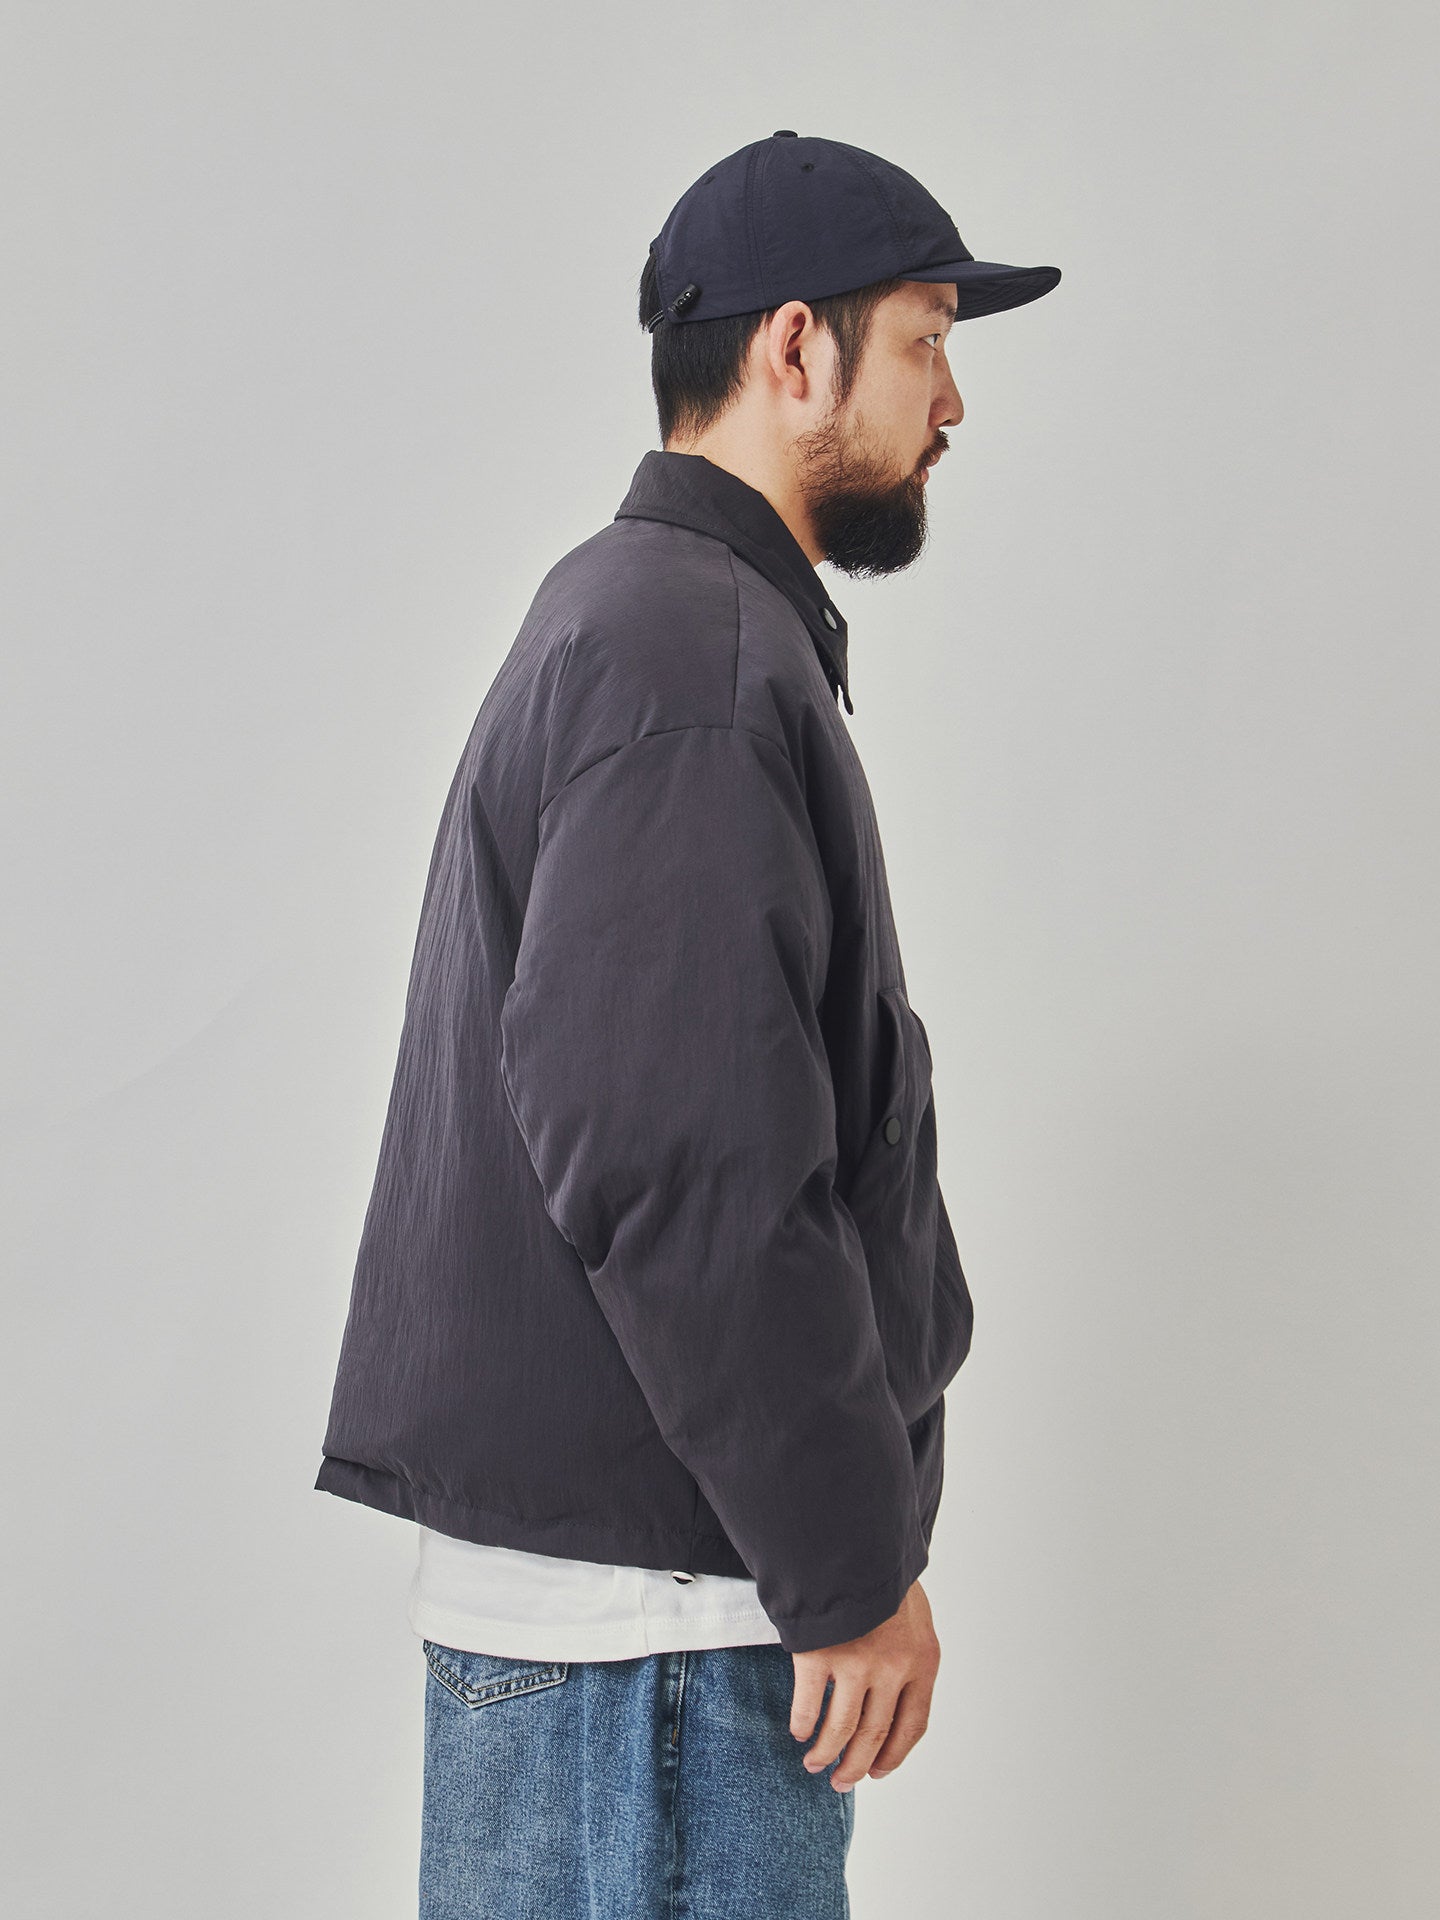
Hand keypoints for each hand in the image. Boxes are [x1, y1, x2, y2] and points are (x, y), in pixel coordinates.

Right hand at [789, 1577, 939, 1791]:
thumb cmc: (883, 1576)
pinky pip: (808, 1705)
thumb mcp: (914, 1615)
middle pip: (875, 1735)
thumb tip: (895, 1699)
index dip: (895, 1754)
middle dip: (857, 1765)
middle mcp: (892, 1668)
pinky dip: (803, 1725)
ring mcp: (855, 1663)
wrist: (852, 1540)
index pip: (914, 1724)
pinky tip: (799, 1732)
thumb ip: (909, 1655)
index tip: (879, 1771)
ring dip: (826, 1753)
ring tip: (815, 1764)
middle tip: (842, 1781)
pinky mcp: (817, 1654)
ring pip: (841, 1728)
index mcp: (922, 1660)